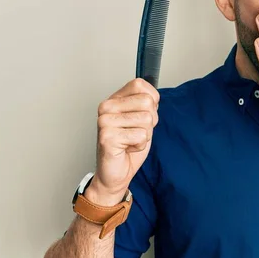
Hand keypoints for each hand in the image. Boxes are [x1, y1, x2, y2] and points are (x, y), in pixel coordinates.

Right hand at [86, 78, 159, 205]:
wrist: (116, 173)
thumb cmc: (129, 146)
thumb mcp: (142, 119)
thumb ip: (146, 104)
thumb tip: (153, 96)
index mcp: (114, 99)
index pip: (140, 84)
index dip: (151, 101)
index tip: (142, 115)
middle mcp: (106, 107)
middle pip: (147, 102)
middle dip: (150, 121)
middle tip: (135, 132)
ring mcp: (105, 121)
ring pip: (146, 119)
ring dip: (145, 135)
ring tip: (130, 141)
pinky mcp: (107, 137)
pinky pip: (141, 135)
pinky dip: (139, 145)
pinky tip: (127, 148)